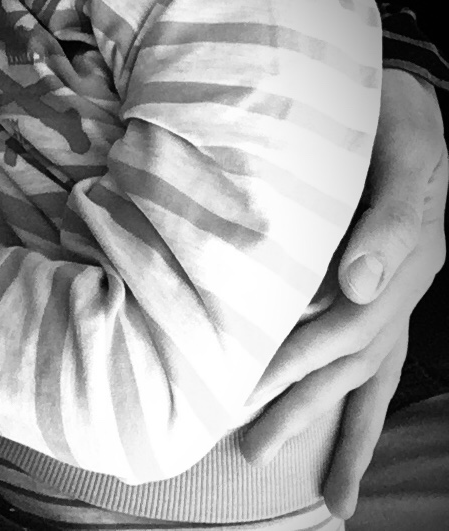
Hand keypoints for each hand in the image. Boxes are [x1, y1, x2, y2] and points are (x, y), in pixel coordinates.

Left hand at [240, 69, 447, 517]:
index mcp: (402, 259)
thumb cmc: (395, 121)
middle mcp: (399, 288)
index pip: (341, 327)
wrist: (406, 99)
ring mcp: (395, 294)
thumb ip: (386, 219)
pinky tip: (343, 426)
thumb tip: (355, 287)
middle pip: (348, 362)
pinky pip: (377, 356)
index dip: (294, 362)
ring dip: (336, 424)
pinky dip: (360, 399)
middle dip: (302, 408)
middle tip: (255, 450)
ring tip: (326, 491)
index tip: (246, 393)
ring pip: (364, 371)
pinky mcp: (382, 289)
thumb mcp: (404, 153)